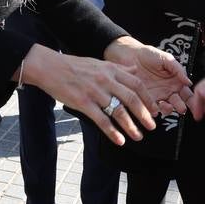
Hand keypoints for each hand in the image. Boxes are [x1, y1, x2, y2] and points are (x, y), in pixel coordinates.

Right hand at [20, 45, 159, 146]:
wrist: (50, 67)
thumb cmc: (74, 66)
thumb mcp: (99, 63)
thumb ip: (118, 68)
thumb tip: (135, 69)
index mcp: (111, 70)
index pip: (136, 84)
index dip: (148, 98)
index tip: (154, 110)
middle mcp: (106, 80)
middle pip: (132, 98)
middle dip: (144, 114)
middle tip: (152, 126)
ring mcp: (94, 91)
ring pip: (118, 111)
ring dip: (131, 126)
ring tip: (138, 136)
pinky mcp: (83, 102)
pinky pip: (101, 120)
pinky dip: (112, 132)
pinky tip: (119, 140)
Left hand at [103, 37, 192, 116]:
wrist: (129, 55)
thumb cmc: (148, 55)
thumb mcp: (166, 59)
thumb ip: (178, 69)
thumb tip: (188, 82)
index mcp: (176, 82)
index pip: (188, 94)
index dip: (193, 100)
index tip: (196, 102)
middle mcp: (168, 91)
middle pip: (179, 104)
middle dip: (182, 107)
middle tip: (182, 108)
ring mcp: (157, 97)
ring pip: (167, 109)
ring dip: (169, 110)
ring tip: (167, 106)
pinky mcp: (145, 100)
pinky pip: (152, 109)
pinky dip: (155, 111)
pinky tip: (155, 107)